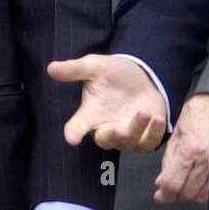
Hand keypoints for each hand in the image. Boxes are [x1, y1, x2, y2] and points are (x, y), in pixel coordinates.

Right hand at [48, 54, 166, 151]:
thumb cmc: (114, 73)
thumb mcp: (94, 66)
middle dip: (111, 136)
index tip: (71, 138)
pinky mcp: (146, 136)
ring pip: (128, 143)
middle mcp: (106, 128)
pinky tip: (157, 119)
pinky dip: (154, 134)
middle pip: (105, 140)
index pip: (77, 127)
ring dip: (136, 131)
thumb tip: (51, 67)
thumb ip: (74, 69)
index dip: (73, 133)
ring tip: (144, 113)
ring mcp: (127, 135)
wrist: (142, 74)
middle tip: (118, 128)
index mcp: (90, 115)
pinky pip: (148, 143)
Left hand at [154, 93, 208, 204]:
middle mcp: (206, 159)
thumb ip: (168, 162)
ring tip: (185, 183)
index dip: (164, 194)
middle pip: (187, 193)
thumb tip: (161, 185)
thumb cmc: (196, 116)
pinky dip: (204, 190)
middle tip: (170, 189)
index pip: (173, 184)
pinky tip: (198, 182)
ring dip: (190, 194)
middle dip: (175, 195)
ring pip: (202, 195)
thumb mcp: (175, 136)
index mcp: (190, 149)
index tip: (160, 195)